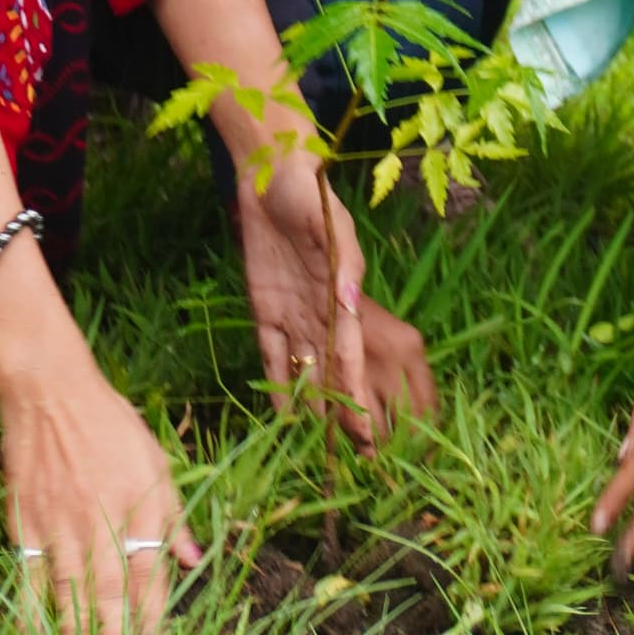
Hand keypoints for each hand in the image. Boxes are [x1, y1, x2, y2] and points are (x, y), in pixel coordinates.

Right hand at [0, 368, 200, 634]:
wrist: (49, 392)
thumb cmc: (109, 423)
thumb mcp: (155, 460)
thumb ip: (173, 513)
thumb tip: (195, 560)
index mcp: (140, 504)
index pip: (149, 573)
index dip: (152, 615)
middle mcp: (101, 520)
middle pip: (109, 593)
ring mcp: (60, 524)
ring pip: (70, 593)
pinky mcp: (25, 523)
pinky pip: (28, 578)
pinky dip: (32, 612)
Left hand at [234, 151, 436, 437]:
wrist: (270, 176)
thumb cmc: (310, 193)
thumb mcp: (330, 222)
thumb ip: (342, 262)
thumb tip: (352, 304)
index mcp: (343, 295)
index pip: (350, 354)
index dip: (356, 392)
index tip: (367, 430)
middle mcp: (321, 313)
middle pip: (333, 372)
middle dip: (345, 413)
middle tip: (357, 457)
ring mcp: (294, 315)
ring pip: (306, 371)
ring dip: (313, 406)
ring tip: (320, 449)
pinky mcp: (265, 311)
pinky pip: (272, 356)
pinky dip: (277, 385)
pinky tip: (281, 416)